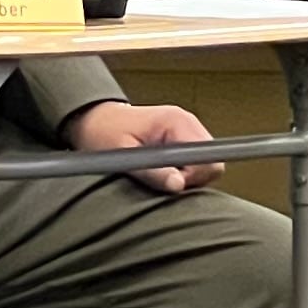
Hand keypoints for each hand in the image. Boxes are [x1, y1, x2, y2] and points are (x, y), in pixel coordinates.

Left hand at [65, 99, 223, 193]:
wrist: (96, 121)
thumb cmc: (104, 133)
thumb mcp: (123, 155)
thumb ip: (151, 171)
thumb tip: (178, 186)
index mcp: (176, 121)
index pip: (208, 157)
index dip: (193, 178)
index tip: (171, 184)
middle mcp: (187, 123)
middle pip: (211, 164)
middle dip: (190, 181)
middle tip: (161, 181)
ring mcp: (187, 131)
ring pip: (205, 167)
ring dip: (184, 178)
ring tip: (156, 175)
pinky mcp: (183, 140)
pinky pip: (196, 165)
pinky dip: (182, 174)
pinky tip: (160, 172)